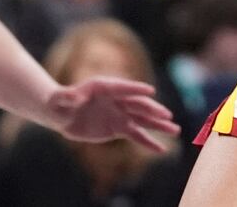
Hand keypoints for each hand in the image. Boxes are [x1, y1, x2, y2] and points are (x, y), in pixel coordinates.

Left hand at [46, 77, 179, 151]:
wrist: (63, 113)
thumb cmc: (61, 102)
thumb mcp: (60, 99)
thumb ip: (67, 97)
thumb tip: (73, 97)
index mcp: (106, 87)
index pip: (124, 88)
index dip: (136, 89)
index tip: (150, 91)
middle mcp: (119, 100)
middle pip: (138, 105)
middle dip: (153, 110)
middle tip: (166, 115)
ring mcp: (121, 114)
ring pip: (143, 120)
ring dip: (159, 125)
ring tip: (176, 130)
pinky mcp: (119, 128)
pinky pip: (137, 135)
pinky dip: (149, 142)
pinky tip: (162, 149)